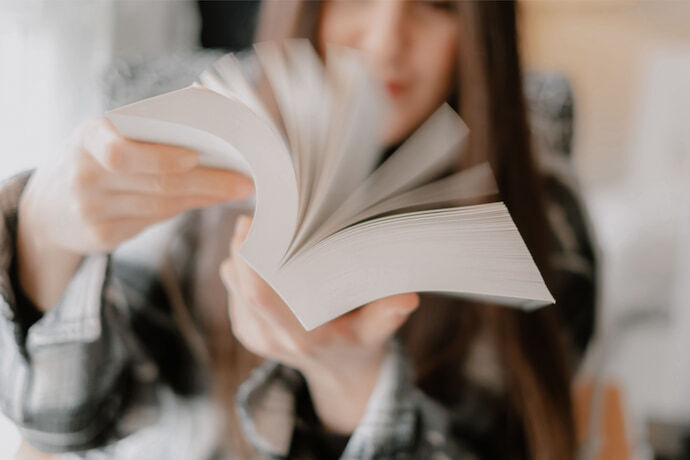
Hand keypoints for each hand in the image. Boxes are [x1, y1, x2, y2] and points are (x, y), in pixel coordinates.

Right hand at [18, 118, 253, 309]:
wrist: (48, 206)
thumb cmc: (92, 158)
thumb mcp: (102, 135)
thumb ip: (143, 130)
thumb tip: (208, 117)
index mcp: (87, 139)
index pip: (119, 152)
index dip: (160, 158)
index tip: (195, 157)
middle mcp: (85, 177)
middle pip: (157, 184)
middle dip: (207, 183)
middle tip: (243, 181)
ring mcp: (92, 211)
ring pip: (162, 206)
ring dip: (204, 196)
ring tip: (235, 189)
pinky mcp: (102, 236)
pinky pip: (154, 221)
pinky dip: (184, 208)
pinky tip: (206, 200)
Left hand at [219, 215, 418, 432]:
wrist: (338, 373)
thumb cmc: (360, 343)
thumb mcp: (379, 330)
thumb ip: (389, 314)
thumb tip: (407, 297)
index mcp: (301, 336)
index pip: (259, 295)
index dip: (250, 258)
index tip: (256, 223)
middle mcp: (270, 338)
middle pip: (240, 282)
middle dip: (244, 244)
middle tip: (257, 215)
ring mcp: (253, 335)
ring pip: (231, 281)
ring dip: (242, 252)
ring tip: (262, 229)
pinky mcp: (243, 328)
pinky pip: (231, 287)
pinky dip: (242, 265)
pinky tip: (262, 254)